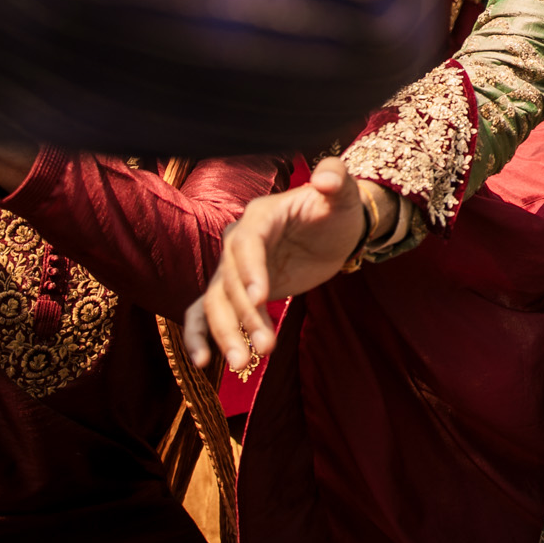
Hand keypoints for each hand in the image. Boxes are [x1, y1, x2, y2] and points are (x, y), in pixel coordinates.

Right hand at [183, 157, 376, 370]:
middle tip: (264, 348)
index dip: (250, 270)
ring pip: (217, 302)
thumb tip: (326, 178)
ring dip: (226, 333)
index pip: (248, 244)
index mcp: (260, 216)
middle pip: (228, 280)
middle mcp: (238, 242)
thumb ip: (337, 178)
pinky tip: (202, 363)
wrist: (332, 230)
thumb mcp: (344, 193)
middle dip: (245, 315)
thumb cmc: (337, 209)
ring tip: (244, 364)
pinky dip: (200, 336)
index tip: (261, 298)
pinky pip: (205, 313)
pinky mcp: (235, 292)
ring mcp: (234, 269)